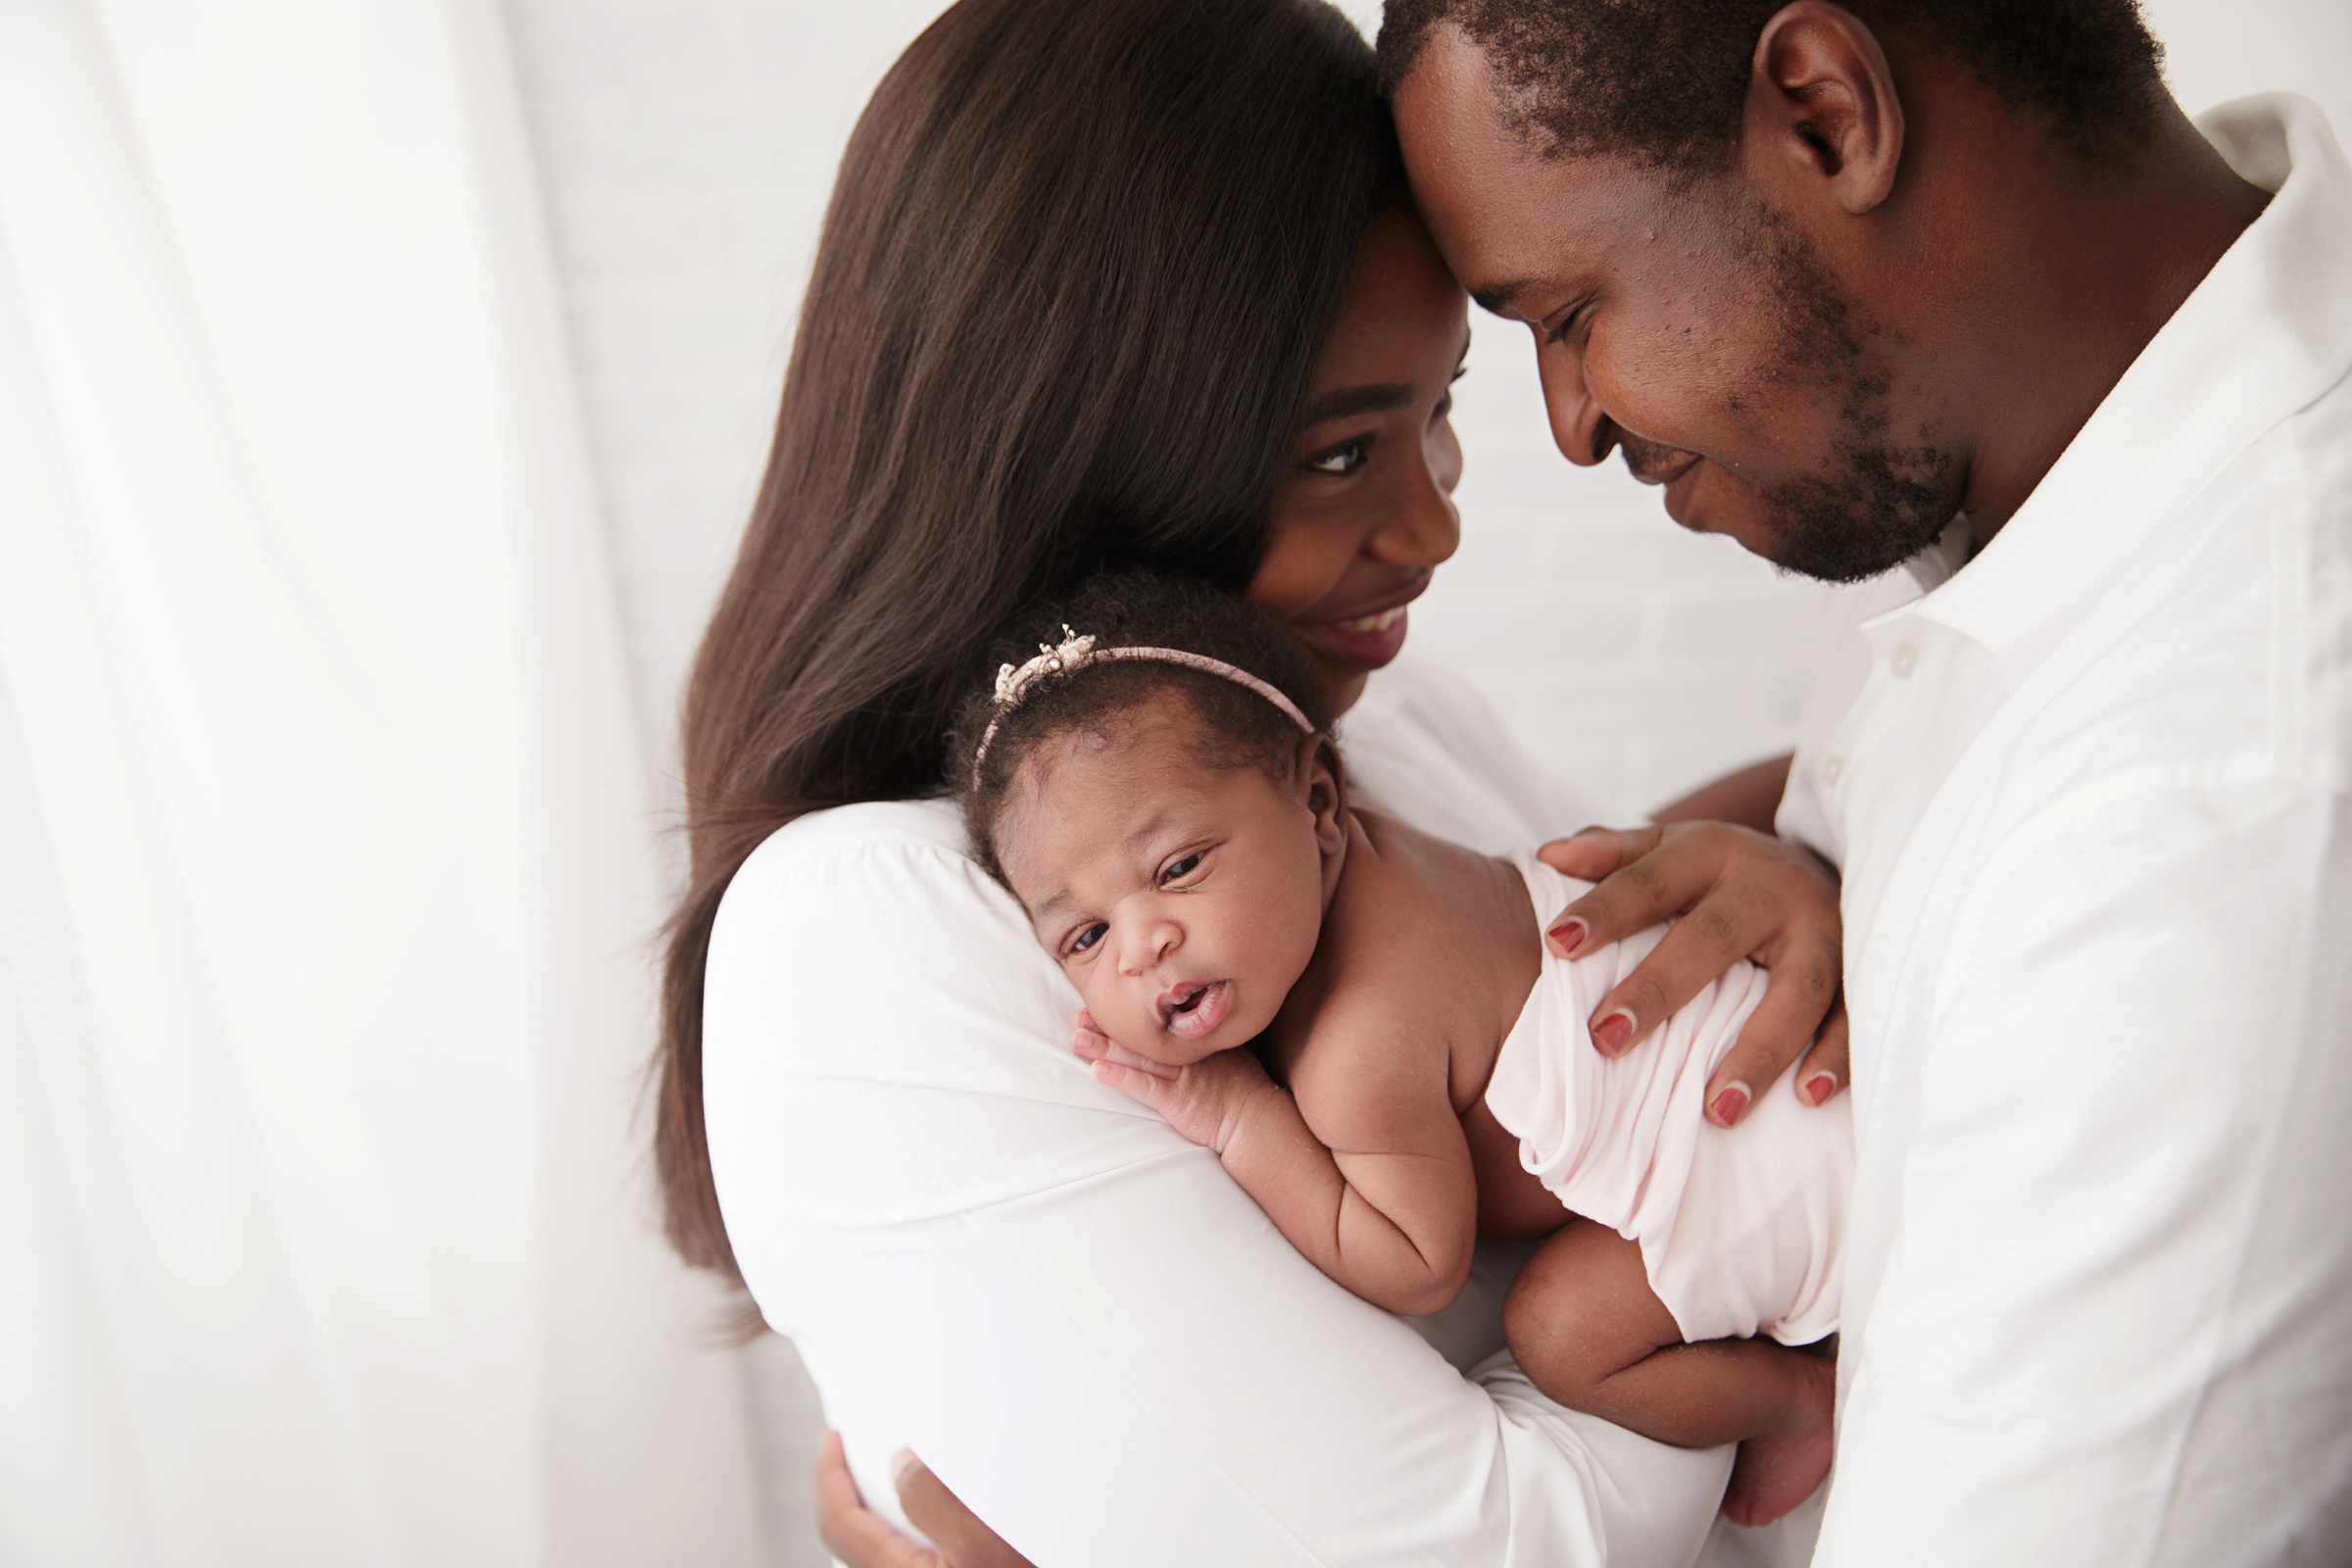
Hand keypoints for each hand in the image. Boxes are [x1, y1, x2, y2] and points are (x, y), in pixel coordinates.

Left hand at [814, 1431, 1035, 1567]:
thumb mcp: (986, 1544)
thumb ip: (935, 1501)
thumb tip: (901, 1466)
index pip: (839, 1523)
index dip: (830, 1476)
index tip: (836, 1439)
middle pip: (853, 1537)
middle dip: (851, 1489)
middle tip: (860, 1452)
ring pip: (882, 1549)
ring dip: (885, 1508)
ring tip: (901, 1476)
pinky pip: (912, 1556)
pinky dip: (912, 1525)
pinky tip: (940, 1512)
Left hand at [1071, 1012, 1276, 1152]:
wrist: (1257, 1120)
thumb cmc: (1243, 1089)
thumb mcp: (1226, 1054)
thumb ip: (1202, 1041)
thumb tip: (1183, 1031)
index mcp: (1191, 1040)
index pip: (1152, 1023)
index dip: (1123, 1017)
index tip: (1100, 1007)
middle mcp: (1183, 1053)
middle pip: (1138, 1037)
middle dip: (1105, 1027)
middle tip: (1078, 1017)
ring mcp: (1180, 1076)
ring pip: (1135, 1057)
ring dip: (1103, 1047)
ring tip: (1076, 1037)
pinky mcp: (1176, 1100)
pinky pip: (1145, 1086)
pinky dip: (1121, 1077)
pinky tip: (1097, 1071)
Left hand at [1539, 822, 1845, 1126]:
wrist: (1829, 863)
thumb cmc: (1723, 873)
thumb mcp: (1672, 849)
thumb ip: (1613, 854)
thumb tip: (1547, 857)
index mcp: (1712, 853)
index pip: (1650, 882)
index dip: (1606, 909)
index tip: (1557, 944)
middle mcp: (1770, 887)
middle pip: (1714, 937)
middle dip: (1660, 988)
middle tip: (1607, 1039)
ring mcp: (1824, 930)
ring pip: (1798, 989)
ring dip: (1759, 1049)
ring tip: (1717, 1109)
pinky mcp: (1863, 971)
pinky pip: (1856, 1017)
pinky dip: (1836, 1057)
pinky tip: (1809, 1096)